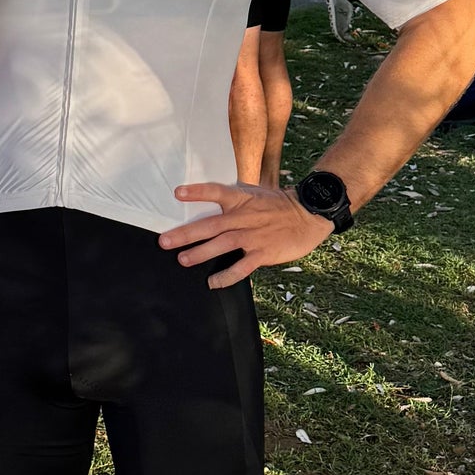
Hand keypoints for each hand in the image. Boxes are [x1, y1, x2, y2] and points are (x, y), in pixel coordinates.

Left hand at [158, 181, 334, 286]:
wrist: (310, 214)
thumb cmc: (278, 204)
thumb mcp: (255, 193)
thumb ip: (233, 197)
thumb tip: (210, 198)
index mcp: (241, 199)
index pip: (216, 192)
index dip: (198, 192)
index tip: (178, 193)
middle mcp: (244, 217)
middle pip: (211, 224)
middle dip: (187, 233)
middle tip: (165, 241)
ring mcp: (254, 236)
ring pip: (223, 244)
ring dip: (201, 253)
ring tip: (183, 260)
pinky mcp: (263, 252)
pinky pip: (242, 267)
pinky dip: (227, 276)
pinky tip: (212, 283)